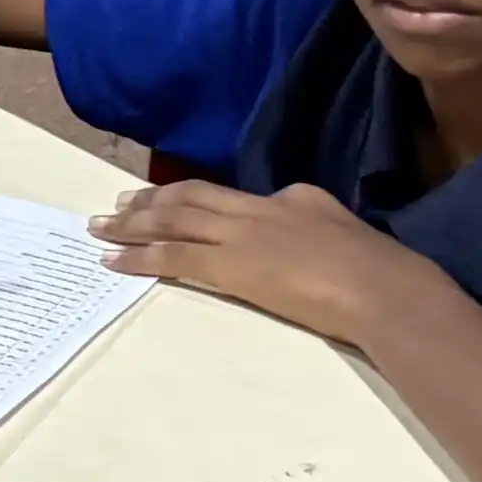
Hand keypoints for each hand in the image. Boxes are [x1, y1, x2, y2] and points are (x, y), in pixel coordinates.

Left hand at [89, 179, 446, 351]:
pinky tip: (114, 261)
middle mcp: (254, 209)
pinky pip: (173, 258)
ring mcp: (240, 237)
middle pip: (187, 198)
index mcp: (285, 198)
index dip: (183, 195)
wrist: (380, 287)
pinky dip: (139, 257)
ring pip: (172, 222)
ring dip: (132, 225)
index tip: (157, 197)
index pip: (222, 193)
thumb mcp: (338, 226)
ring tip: (101, 227)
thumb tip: (291, 211)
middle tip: (114, 205)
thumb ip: (308, 216)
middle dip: (147, 202)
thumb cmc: (372, 267)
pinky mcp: (230, 269)